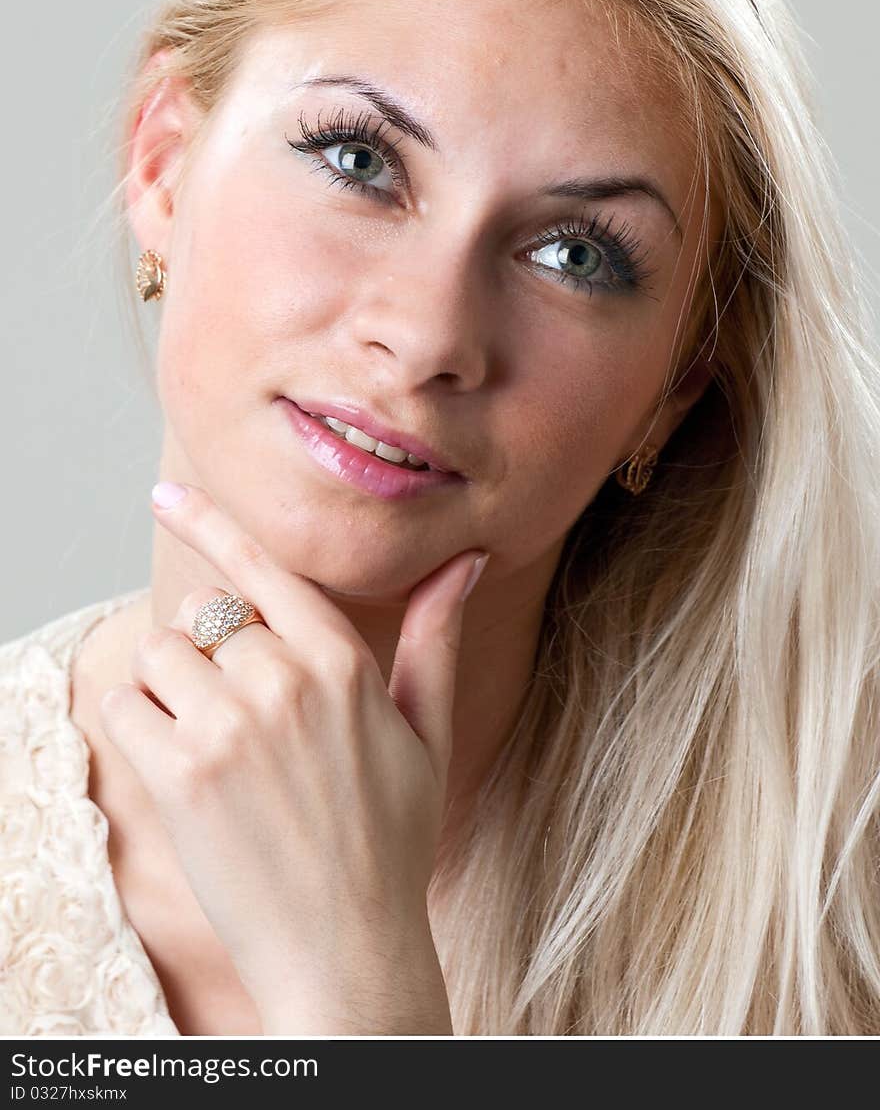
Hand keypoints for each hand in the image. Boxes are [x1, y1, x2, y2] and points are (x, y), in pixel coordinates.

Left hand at [99, 481, 487, 1034]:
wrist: (346, 950)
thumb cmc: (391, 839)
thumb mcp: (429, 732)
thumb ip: (435, 638)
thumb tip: (470, 560)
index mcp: (343, 663)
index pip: (263, 568)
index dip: (210, 521)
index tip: (165, 490)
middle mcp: (286, 680)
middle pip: (203, 613)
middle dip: (208, 652)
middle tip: (238, 715)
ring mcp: (231, 724)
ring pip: (159, 652)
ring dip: (170, 688)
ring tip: (212, 746)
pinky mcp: (182, 772)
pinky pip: (125, 703)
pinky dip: (138, 724)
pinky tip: (181, 768)